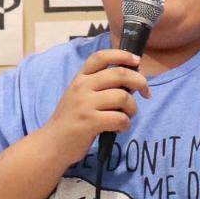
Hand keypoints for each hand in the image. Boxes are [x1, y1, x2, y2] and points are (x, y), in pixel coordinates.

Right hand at [46, 49, 150, 164]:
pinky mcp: (90, 122)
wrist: (53, 144)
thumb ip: (99, 86)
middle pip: (120, 74)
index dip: (122, 55)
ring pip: (123, 97)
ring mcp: (85, 104)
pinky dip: (125, 124)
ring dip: (132, 108)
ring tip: (127, 116)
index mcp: (80, 78)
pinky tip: (119, 129)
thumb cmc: (72, 121)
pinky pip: (120, 118)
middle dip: (140, 82)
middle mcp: (82, 87)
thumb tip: (130, 81)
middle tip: (146, 92)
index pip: (101, 57)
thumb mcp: (80, 96)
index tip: (137, 61)